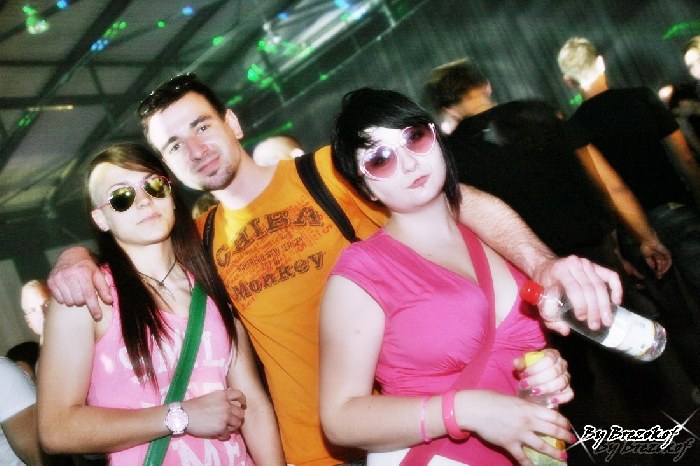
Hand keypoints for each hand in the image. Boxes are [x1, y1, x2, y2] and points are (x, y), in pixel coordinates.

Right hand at [47, 247, 110, 320]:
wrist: (70, 255)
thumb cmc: (86, 267)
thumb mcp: (98, 274)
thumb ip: (104, 289)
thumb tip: (109, 302)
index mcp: (83, 273)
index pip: (89, 295)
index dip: (94, 308)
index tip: (98, 317)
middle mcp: (69, 276)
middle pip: (79, 301)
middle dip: (84, 301)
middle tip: (85, 293)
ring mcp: (58, 279)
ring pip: (69, 302)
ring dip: (75, 300)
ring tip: (77, 291)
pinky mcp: (51, 282)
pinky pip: (59, 300)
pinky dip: (65, 299)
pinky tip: (68, 290)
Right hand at [182, 388, 246, 440]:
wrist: (184, 415)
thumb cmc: (194, 406)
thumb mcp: (210, 397)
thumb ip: (221, 399)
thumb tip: (229, 403)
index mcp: (223, 395)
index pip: (239, 395)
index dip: (243, 400)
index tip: (243, 405)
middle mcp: (226, 405)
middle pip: (241, 412)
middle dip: (237, 417)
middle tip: (231, 421)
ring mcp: (225, 416)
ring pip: (237, 423)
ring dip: (232, 427)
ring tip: (225, 428)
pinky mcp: (221, 427)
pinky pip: (228, 433)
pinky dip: (224, 435)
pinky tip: (219, 435)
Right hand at [458, 390, 572, 465]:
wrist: (474, 409)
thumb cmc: (490, 399)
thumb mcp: (512, 398)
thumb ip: (524, 406)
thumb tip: (532, 410)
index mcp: (529, 408)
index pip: (553, 416)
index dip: (564, 422)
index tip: (568, 426)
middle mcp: (528, 421)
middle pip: (553, 431)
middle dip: (565, 437)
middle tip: (571, 441)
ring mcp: (519, 434)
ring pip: (542, 446)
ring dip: (555, 453)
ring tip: (562, 457)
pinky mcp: (510, 444)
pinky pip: (522, 457)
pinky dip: (530, 464)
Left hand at [514, 349, 573, 406]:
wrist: (535, 378)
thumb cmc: (529, 369)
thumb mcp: (523, 364)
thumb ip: (520, 362)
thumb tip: (517, 363)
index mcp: (553, 354)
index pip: (548, 359)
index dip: (536, 368)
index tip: (524, 374)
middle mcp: (562, 365)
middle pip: (554, 372)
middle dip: (538, 379)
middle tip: (525, 385)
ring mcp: (566, 377)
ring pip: (561, 382)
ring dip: (546, 388)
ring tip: (533, 392)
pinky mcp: (568, 390)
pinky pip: (569, 394)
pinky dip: (562, 398)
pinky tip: (552, 400)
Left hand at [532, 255, 620, 334]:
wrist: (545, 267)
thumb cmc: (544, 286)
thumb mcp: (540, 300)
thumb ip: (550, 316)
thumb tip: (566, 330)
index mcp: (559, 271)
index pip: (574, 288)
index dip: (580, 305)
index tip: (582, 319)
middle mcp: (574, 264)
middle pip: (589, 288)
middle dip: (594, 310)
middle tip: (596, 326)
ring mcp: (586, 263)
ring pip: (600, 285)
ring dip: (605, 305)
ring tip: (607, 321)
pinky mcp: (595, 266)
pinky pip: (611, 276)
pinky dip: (616, 289)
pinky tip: (616, 302)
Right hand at [639, 238, 671, 277]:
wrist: (647, 242)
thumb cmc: (646, 247)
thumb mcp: (647, 257)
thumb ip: (650, 263)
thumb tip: (653, 269)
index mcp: (656, 257)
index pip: (659, 265)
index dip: (657, 270)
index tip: (656, 276)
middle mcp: (661, 256)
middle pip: (663, 265)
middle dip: (661, 271)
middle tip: (659, 277)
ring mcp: (664, 255)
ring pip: (666, 264)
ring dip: (664, 270)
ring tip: (660, 274)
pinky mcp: (667, 253)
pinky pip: (669, 261)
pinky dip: (667, 266)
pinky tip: (663, 270)